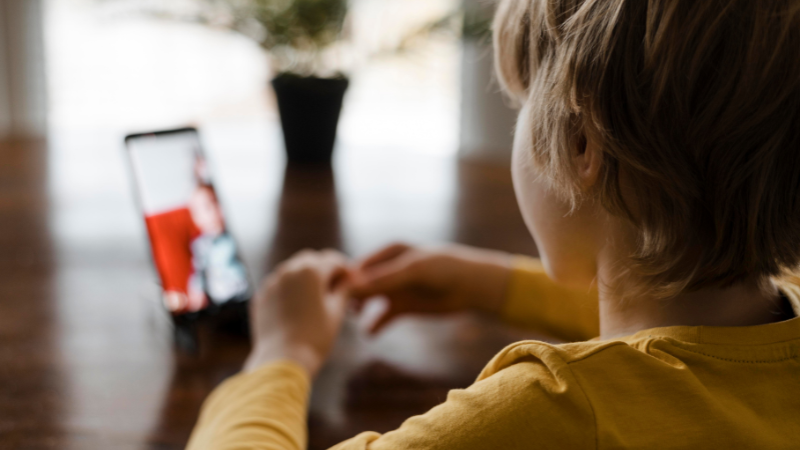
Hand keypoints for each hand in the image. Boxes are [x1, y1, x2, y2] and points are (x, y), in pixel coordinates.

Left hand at [243, 249, 350, 377]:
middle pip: (311, 260)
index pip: (333, 260)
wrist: (282, 359)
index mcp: (311, 271)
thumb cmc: (315, 336)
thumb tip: (349, 281)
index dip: (344, 268)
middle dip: (324, 269)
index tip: (351, 279)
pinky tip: (297, 306)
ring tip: (315, 296)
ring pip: (292, 270)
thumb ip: (344, 290)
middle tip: (334, 286)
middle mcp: (288, 270)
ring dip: (305, 277)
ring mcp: (272, 282)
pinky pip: (278, 285)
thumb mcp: (336, 311)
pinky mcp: (261, 296)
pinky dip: (289, 289)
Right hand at [351, 243, 511, 333]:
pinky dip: (375, 326)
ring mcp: (395, 289)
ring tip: (353, 319)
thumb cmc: (444, 269)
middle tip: (338, 310)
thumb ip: (384, 280)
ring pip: (369, 301)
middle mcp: (388, 270)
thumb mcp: (412, 271)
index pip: (359, 266)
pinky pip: (383, 318)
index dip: (346, 280)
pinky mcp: (403, 307)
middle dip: (350, 297)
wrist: (472, 287)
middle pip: (361, 284)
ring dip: (359, 310)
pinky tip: (369, 334)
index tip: (334, 294)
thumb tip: (355, 287)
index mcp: (389, 252)